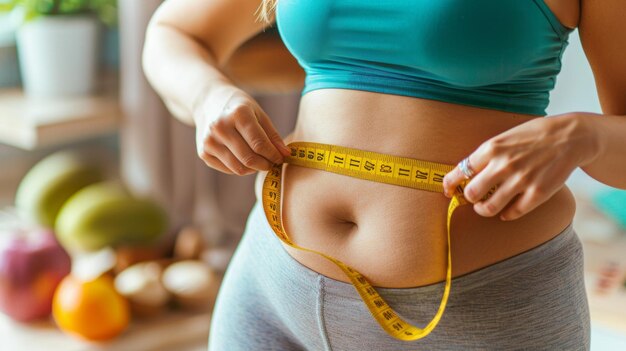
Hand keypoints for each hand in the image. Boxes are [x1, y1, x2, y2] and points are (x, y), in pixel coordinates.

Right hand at [193, 85, 290, 174]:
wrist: (209, 102)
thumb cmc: (239, 108)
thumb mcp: (259, 114)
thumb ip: (272, 135)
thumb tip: (286, 156)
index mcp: (238, 114)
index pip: (259, 144)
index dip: (273, 155)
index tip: (281, 159)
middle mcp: (220, 127)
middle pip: (249, 159)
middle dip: (265, 165)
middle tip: (272, 163)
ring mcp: (209, 141)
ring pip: (238, 168)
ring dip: (254, 169)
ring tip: (260, 161)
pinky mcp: (203, 152)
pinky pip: (228, 169)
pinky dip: (240, 168)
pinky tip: (244, 158)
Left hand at [442, 114, 595, 220]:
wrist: (569, 136)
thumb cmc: (533, 136)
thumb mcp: (504, 138)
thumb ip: (486, 155)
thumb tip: (464, 173)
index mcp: (492, 149)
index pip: (461, 171)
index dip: (450, 184)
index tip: (447, 190)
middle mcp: (504, 165)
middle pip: (471, 193)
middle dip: (469, 198)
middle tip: (473, 198)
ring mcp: (521, 180)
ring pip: (489, 208)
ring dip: (484, 210)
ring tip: (486, 207)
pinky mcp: (537, 193)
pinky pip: (512, 213)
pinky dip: (506, 214)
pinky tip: (506, 210)